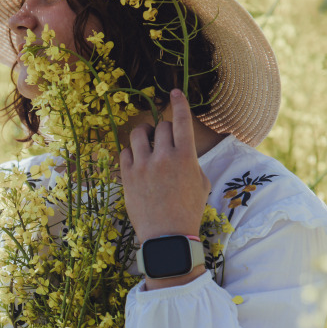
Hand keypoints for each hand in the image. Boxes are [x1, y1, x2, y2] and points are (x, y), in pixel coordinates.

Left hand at [120, 90, 209, 287]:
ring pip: (139, 134)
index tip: (175, 92)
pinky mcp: (127, 176)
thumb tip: (181, 152)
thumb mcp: (201, 184)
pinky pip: (125, 152)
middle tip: (165, 141)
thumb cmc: (188, 211)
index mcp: (186, 157)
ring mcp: (143, 166)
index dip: (179, 103)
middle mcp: (163, 157)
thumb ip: (191, 163)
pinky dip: (131, 153)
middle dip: (165, 130)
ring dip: (145, 134)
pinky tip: (137, 161)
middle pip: (162, 126)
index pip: (182, 121)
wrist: (167, 236)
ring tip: (148, 144)